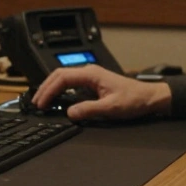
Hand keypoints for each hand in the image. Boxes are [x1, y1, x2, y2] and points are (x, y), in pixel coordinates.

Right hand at [31, 64, 171, 121]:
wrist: (150, 97)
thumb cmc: (134, 100)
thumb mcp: (111, 108)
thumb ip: (89, 110)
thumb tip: (70, 113)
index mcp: (92, 74)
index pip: (62, 78)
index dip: (48, 90)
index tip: (41, 103)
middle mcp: (90, 72)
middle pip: (59, 75)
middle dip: (45, 87)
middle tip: (35, 102)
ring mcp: (91, 77)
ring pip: (64, 78)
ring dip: (51, 88)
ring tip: (42, 101)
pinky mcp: (93, 83)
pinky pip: (71, 83)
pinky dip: (60, 90)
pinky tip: (56, 99)